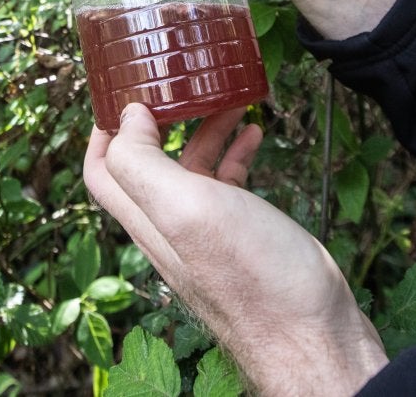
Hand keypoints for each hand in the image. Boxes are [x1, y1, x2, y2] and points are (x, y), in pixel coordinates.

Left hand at [84, 103, 388, 395]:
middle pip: (148, 164)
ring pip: (192, 171)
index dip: (102, 131)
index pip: (103, 172)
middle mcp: (170, 228)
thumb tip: (126, 118)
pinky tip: (254, 136)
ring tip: (228, 99)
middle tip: (180, 84)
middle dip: (161, 120)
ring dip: (203, 131)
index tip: (120, 92)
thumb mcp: (186, 209)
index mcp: (148, 220)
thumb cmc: (252, 274)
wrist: (313, 331)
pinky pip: (228, 186)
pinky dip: (236, 154)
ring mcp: (207, 233)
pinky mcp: (243, 237)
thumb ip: (144, 164)